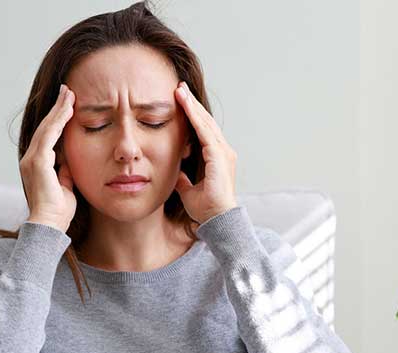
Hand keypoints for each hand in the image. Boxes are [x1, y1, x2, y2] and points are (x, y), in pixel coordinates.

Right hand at [20, 84, 76, 231]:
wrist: (49, 225)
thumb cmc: (58, 210)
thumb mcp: (65, 185)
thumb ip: (65, 171)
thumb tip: (69, 160)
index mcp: (37, 164)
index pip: (49, 136)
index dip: (58, 119)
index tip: (68, 104)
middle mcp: (30, 159)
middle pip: (46, 127)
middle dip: (58, 108)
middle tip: (68, 90)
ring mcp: (32, 160)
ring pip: (47, 128)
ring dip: (59, 110)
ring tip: (69, 94)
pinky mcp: (38, 163)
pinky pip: (49, 136)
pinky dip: (58, 122)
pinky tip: (67, 110)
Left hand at [173, 81, 237, 223]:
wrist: (217, 220)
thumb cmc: (206, 208)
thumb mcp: (188, 190)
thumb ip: (183, 179)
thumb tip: (174, 173)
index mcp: (216, 157)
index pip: (202, 130)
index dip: (191, 115)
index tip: (180, 101)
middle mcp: (222, 151)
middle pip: (205, 122)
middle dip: (191, 104)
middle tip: (179, 87)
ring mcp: (223, 153)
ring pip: (205, 123)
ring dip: (192, 106)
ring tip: (179, 90)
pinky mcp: (219, 156)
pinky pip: (205, 132)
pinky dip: (195, 117)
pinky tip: (186, 105)